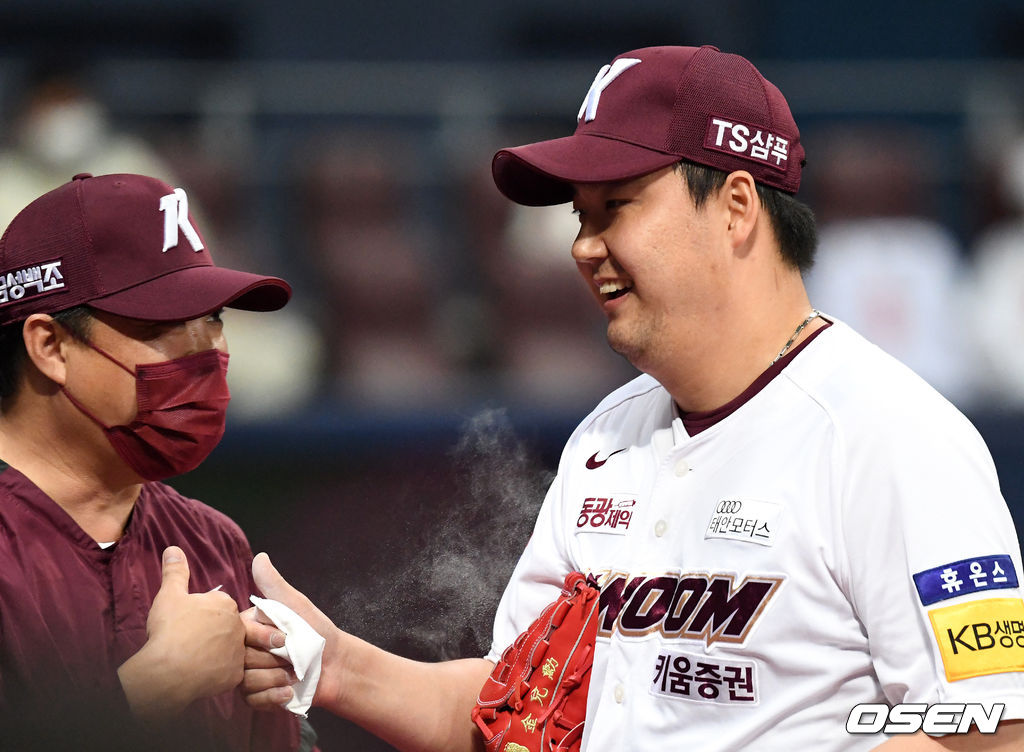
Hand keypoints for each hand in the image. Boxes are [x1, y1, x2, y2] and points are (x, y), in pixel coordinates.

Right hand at [118, 546, 245, 720]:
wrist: (168, 669)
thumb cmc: (170, 629)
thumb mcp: (170, 595)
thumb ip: (175, 571)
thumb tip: (173, 549)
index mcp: (225, 605)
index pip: (219, 606)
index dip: (203, 614)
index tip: (189, 622)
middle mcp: (238, 626)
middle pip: (227, 628)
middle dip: (213, 633)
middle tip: (191, 641)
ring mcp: (238, 652)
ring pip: (230, 651)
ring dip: (216, 654)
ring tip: (195, 659)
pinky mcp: (235, 675)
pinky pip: (228, 674)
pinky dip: (216, 675)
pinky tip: (201, 674)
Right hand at [242, 552, 339, 710]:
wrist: (336, 665)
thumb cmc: (317, 632)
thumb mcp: (297, 605)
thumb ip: (275, 585)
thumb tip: (260, 556)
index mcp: (250, 627)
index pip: (238, 635)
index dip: (263, 639)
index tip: (285, 638)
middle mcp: (244, 650)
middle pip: (241, 661)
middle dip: (272, 661)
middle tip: (292, 656)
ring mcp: (248, 675)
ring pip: (246, 682)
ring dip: (276, 678)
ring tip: (294, 672)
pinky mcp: (256, 697)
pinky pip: (253, 701)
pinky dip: (274, 696)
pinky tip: (290, 689)